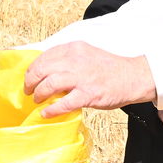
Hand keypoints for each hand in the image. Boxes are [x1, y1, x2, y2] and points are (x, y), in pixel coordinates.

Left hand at [23, 42, 156, 117]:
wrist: (133, 77)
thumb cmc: (108, 68)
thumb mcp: (85, 54)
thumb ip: (67, 60)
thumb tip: (46, 72)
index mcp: (73, 48)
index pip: (44, 57)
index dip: (32, 69)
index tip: (30, 78)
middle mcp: (75, 60)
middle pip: (41, 70)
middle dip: (30, 82)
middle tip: (29, 91)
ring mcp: (81, 77)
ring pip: (49, 85)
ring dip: (39, 94)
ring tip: (38, 100)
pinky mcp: (88, 94)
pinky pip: (63, 103)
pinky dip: (51, 110)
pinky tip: (46, 113)